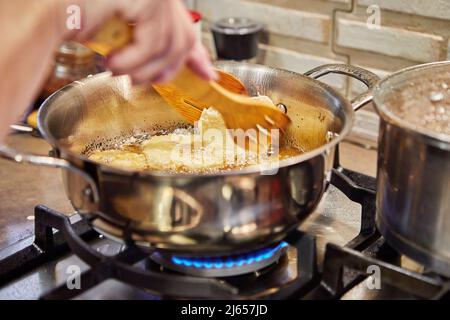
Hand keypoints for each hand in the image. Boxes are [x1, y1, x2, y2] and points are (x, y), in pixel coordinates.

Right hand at [71, 0, 215, 83]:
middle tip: (146, 81)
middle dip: (167, 68)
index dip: (197, 54)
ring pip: (169, 45)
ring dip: (143, 69)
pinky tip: (114, 61)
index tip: (206, 73)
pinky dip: (134, 61)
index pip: (185, 26)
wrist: (44, 10)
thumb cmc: (75, 17)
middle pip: (183, 36)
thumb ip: (152, 46)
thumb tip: (174, 69)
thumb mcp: (124, 36)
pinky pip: (153, 42)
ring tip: (119, 71)